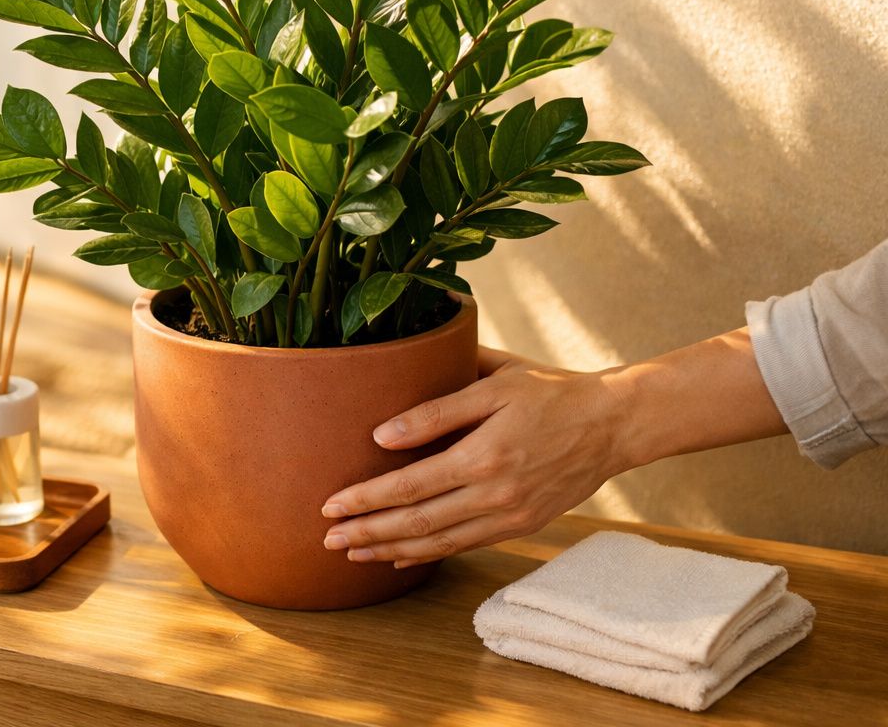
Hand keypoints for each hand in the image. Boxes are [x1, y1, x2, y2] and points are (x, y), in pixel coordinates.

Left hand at [320, 347, 632, 567]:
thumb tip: (382, 435)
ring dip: (391, 549)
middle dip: (368, 533)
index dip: (366, 499)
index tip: (330, 505)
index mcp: (485, 454)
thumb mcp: (494, 383)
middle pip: (417, 522)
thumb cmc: (548, 391)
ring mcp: (510, 514)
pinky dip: (429, 554)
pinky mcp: (522, 524)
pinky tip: (400, 556)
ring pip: (440, 541)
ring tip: (353, 554)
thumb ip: (436, 409)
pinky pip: (466, 545)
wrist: (612, 423)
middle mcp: (496, 493)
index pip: (409, 486)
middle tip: (328, 540)